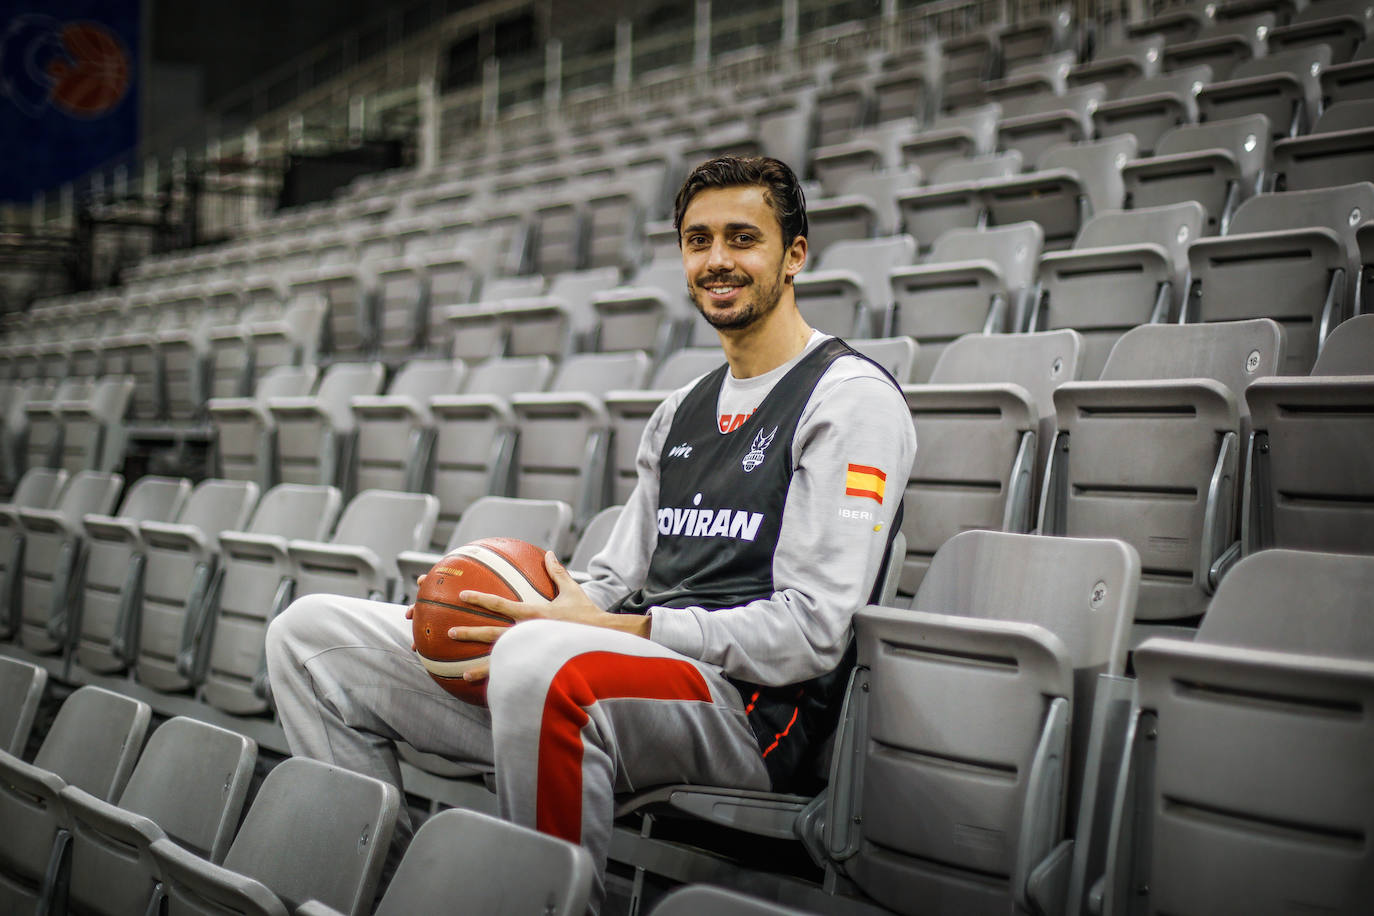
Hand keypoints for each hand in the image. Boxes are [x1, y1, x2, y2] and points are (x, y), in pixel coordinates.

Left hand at [449, 551, 650, 683]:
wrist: (607, 640)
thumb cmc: (588, 615)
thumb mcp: (572, 591)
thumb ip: (557, 572)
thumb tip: (549, 554)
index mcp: (535, 612)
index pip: (501, 603)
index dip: (480, 599)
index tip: (463, 596)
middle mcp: (530, 632)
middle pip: (493, 633)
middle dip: (470, 632)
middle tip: (449, 632)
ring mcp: (535, 652)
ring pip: (502, 660)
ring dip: (480, 667)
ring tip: (461, 673)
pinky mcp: (542, 667)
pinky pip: (519, 675)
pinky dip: (504, 683)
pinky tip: (492, 692)